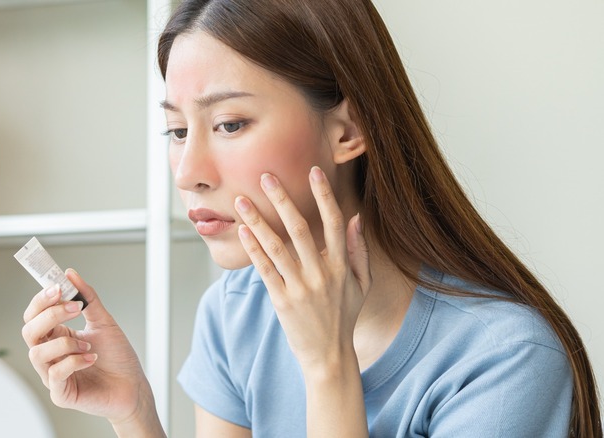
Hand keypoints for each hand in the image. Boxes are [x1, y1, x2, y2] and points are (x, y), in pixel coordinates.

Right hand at [21, 269, 158, 430]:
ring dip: (64, 343)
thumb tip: (70, 274)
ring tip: (88, 345)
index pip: (35, 315)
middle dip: (50, 315)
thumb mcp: (104, 322)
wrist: (133, 386)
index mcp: (57, 335)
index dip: (42, 300)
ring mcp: (52, 375)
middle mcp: (51, 354)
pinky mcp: (61, 394)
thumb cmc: (118, 357)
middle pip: (30, 331)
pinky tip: (91, 358)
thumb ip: (87, 298)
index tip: (58, 287)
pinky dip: (73, 362)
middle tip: (75, 307)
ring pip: (36, 353)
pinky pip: (54, 375)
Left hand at [234, 166, 370, 370]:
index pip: (333, 223)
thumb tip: (357, 218)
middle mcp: (322, 274)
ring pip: (277, 247)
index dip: (324, 195)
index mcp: (342, 266)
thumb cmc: (344, 316)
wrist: (328, 355)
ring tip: (241, 200)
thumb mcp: (362, 284)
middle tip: (266, 176)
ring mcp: (301, 288)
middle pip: (300, 229)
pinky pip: (265, 270)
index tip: (314, 172)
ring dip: (258, 221)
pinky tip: (243, 231)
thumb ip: (359, 250)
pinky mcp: (282, 301)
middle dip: (282, 200)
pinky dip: (253, 249)